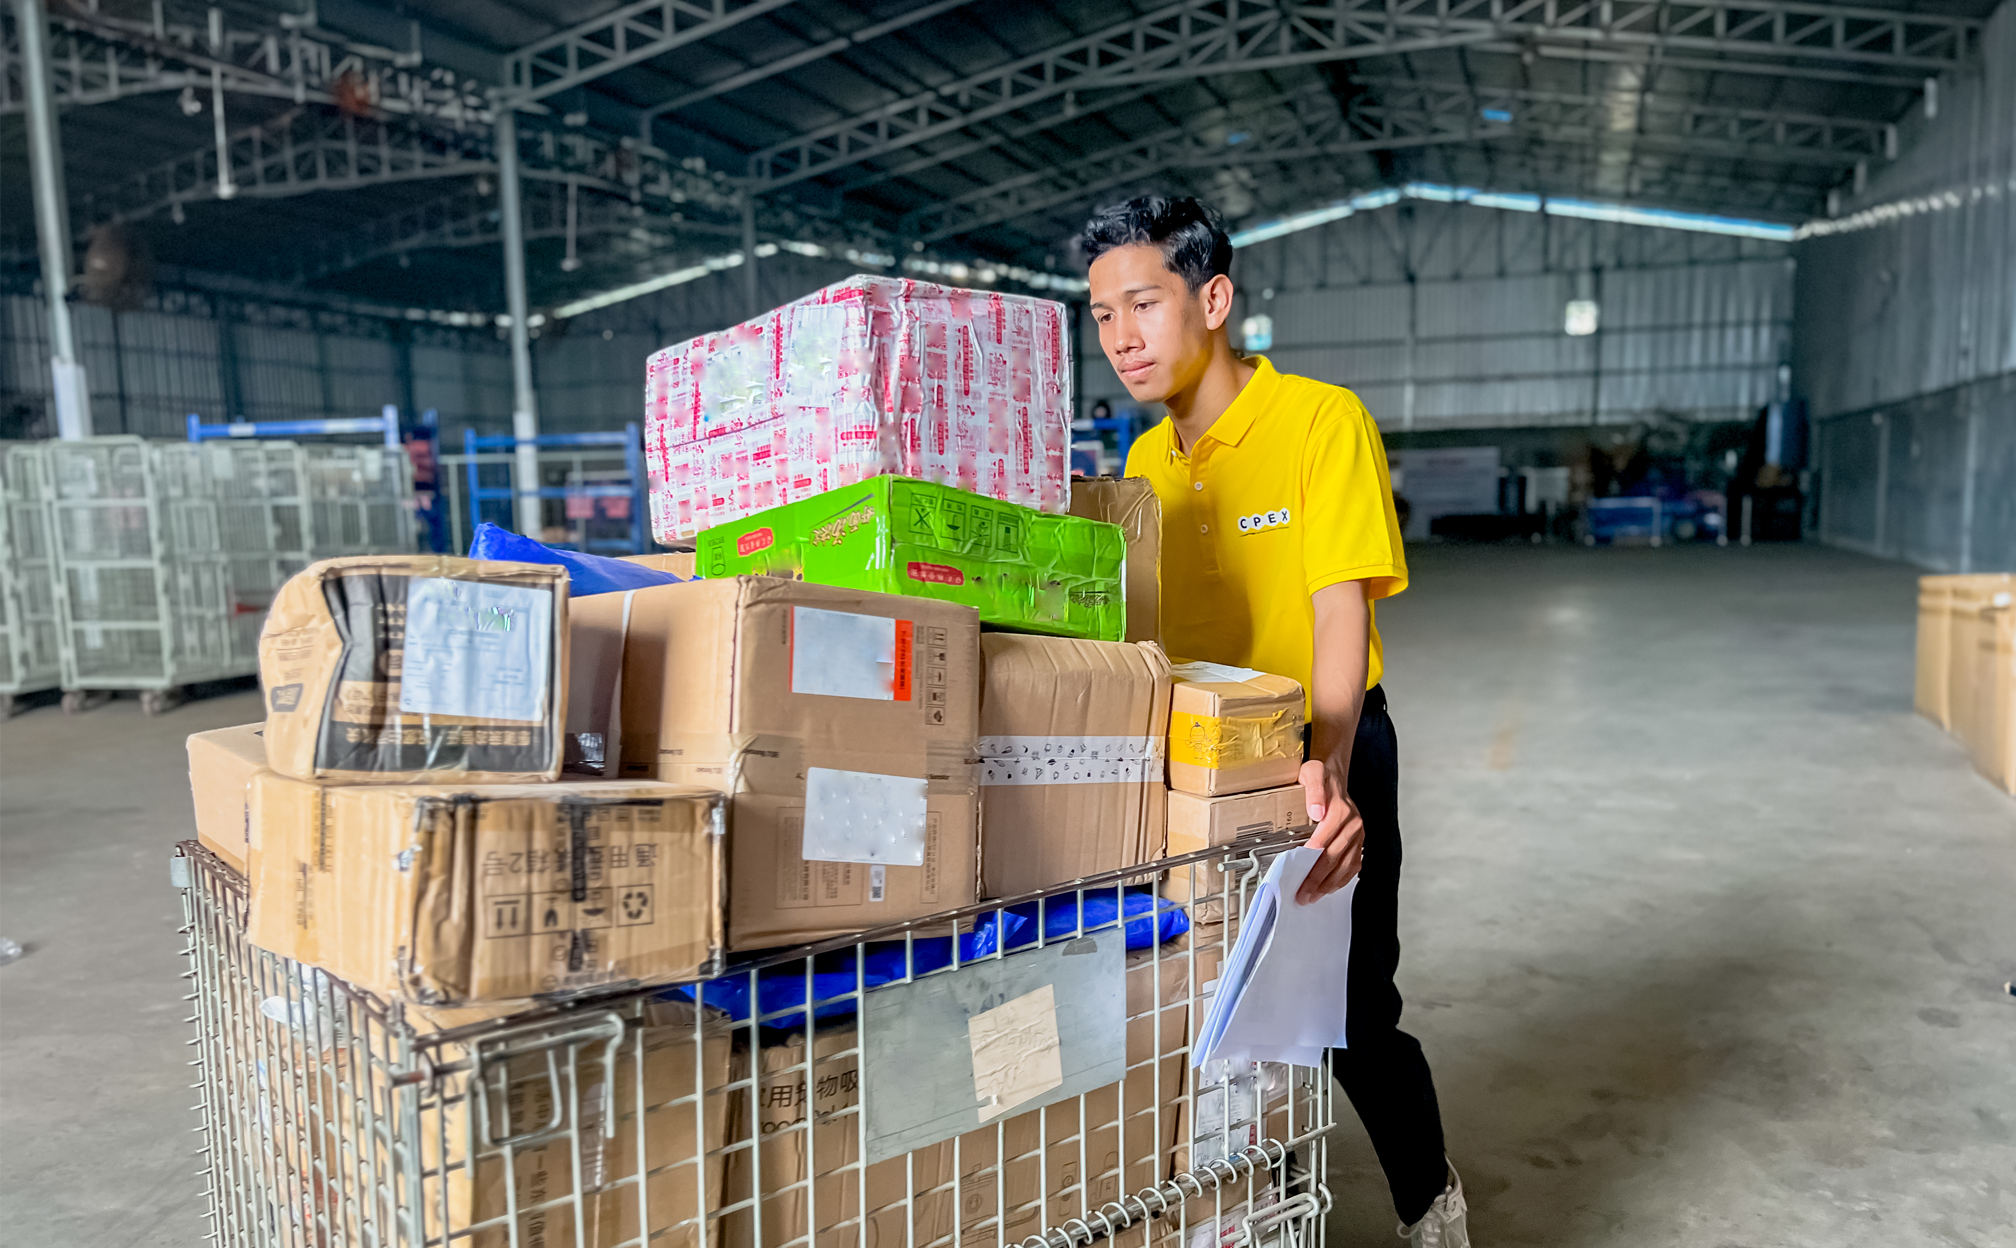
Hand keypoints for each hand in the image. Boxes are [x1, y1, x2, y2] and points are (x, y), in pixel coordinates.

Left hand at [1296, 757, 1363, 903]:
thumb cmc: (1320, 776)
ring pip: (1346, 865)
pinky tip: (1329, 888)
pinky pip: (1354, 865)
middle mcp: (1354, 824)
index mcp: (1342, 810)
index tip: (1300, 873)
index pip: (1325, 839)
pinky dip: (1342, 880)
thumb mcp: (1312, 773)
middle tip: (1303, 893)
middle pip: (1335, 857)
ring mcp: (1359, 835)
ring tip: (1313, 896)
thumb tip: (1316, 811)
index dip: (1312, 859)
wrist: (1334, 776)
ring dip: (1329, 884)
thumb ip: (1313, 790)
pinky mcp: (1359, 842)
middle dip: (1317, 878)